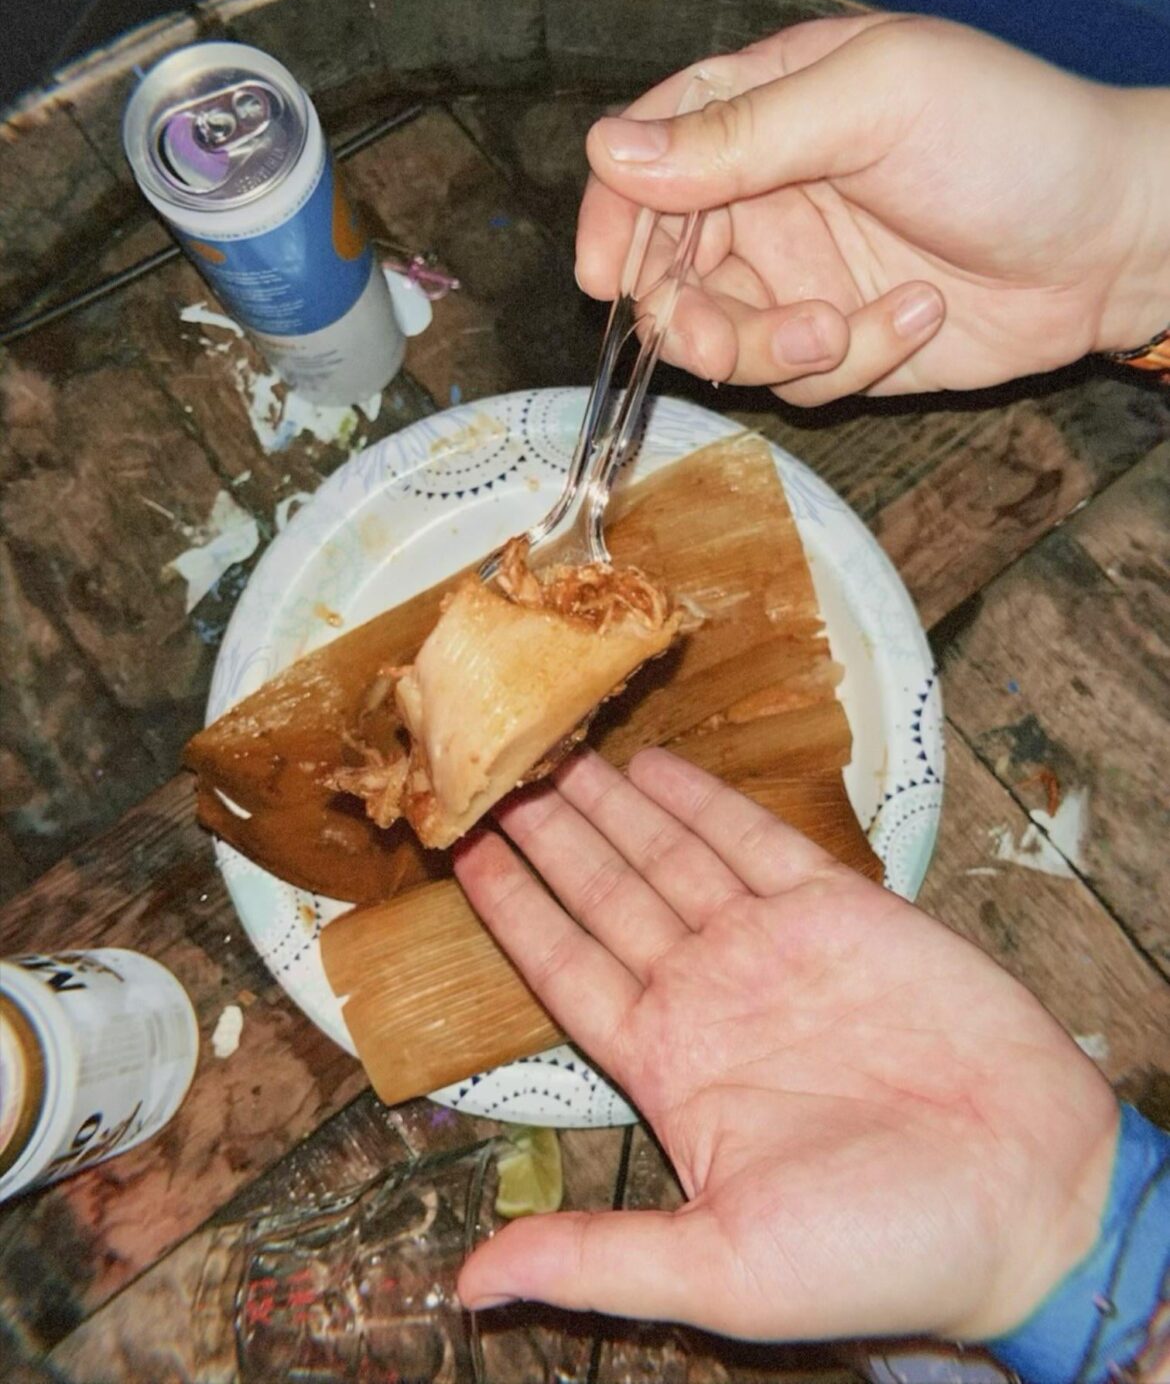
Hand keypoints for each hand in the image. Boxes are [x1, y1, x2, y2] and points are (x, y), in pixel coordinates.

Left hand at [455, 747, 1118, 1343]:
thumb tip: (470, 1289)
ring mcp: (772, 948)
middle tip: (494, 770)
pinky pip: (755, 841)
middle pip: (605, 894)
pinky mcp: (841, 910)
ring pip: (669, 856)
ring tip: (554, 753)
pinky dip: (705, 801)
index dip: (512, 911)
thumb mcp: (724, 1270)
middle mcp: (709, 995)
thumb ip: (596, 1259)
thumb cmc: (883, 1250)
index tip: (459, 855)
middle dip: (550, 837)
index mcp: (668, 1067)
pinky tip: (656, 766)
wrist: (1032, 1201)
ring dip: (611, 806)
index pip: (564, 970)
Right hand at [576, 14, 1169, 401]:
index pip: (647, 158)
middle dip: (681, 312)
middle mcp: (768, 195)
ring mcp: (802, 274)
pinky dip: (851, 361)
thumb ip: (740, 136)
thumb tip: (609, 154)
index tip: (604, 276)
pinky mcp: (844, 344)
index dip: (613, 217)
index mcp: (765, 110)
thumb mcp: (872, 105)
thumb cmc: (1010, 137)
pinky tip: (919, 313)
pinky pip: (798, 381)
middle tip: (720, 331)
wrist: (1116, 238)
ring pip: (719, 338)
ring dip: (766, 347)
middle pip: (664, 267)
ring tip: (841, 327)